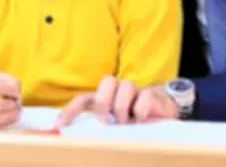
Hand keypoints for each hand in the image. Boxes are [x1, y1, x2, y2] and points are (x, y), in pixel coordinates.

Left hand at [56, 76, 179, 127]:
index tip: (59, 126)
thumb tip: (82, 143)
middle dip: (104, 101)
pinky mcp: (152, 95)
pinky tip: (143, 121)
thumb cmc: (135, 123)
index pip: (84, 99)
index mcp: (106, 100)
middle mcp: (118, 91)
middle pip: (106, 82)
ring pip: (126, 86)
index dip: (70, 110)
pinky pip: (144, 97)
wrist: (165, 115)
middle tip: (105, 121)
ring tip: (127, 123)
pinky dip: (141, 111)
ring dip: (123, 107)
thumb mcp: (116, 129)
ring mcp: (136, 91)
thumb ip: (102, 131)